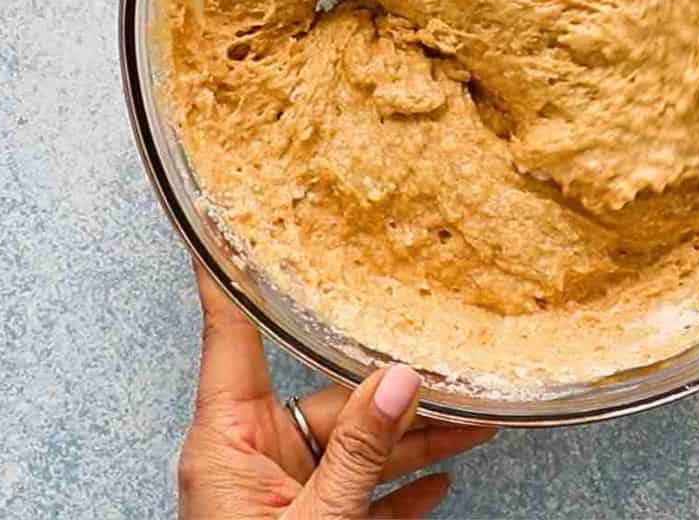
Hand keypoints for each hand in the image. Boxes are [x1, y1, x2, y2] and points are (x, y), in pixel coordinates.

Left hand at [178, 261, 493, 517]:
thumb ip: (358, 454)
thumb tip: (400, 377)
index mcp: (222, 443)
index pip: (226, 329)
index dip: (225, 265)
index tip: (221, 206)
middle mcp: (244, 459)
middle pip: (320, 394)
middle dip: (391, 384)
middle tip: (452, 361)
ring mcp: (274, 498)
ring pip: (350, 447)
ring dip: (412, 438)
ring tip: (478, 420)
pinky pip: (354, 497)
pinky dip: (397, 488)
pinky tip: (443, 476)